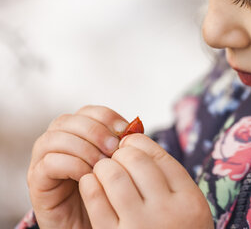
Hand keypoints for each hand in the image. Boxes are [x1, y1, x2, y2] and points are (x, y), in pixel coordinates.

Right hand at [27, 105, 128, 228]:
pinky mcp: (37, 181)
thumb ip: (122, 145)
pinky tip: (89, 176)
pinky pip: (49, 163)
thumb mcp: (117, 165)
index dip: (107, 116)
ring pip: (55, 138)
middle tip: (114, 148)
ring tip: (103, 164)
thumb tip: (135, 128)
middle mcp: (57, 141)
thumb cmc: (105, 193)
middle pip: (70, 120)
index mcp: (78, 132)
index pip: (88, 111)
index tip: (126, 130)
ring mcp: (43, 160)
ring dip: (84, 147)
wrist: (89, 224)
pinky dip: (72, 165)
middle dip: (95, 131)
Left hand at [79, 134, 213, 228]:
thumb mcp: (189, 206)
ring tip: (103, 171)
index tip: (130, 144)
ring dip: (104, 167)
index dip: (138, 143)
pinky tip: (92, 184)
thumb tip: (135, 141)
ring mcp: (139, 226)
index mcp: (189, 199)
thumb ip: (170, 179)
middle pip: (135, 161)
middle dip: (120, 153)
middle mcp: (166, 211)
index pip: (158, 155)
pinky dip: (90, 184)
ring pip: (114, 175)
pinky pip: (96, 199)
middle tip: (116, 158)